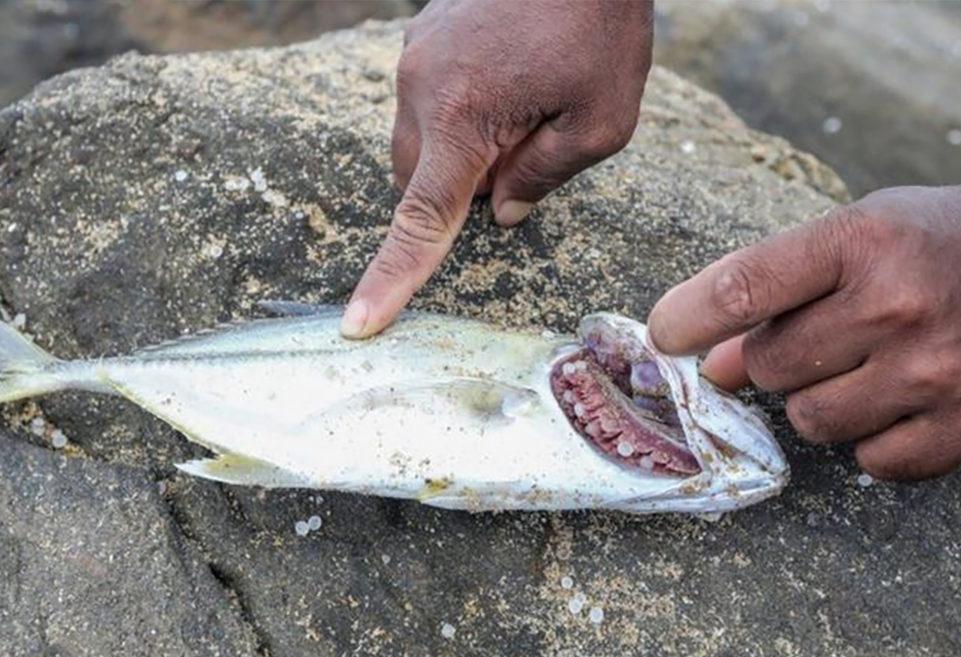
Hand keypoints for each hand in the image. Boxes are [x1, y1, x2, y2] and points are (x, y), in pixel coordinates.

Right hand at [341, 0, 653, 337]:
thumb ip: (545, 176)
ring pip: (421, 138)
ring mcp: (415, 55)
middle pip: (419, 179)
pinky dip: (460, 108)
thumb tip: (500, 211)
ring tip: (525, 99)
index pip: (421, 220)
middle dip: (463, 185)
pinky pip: (428, 96)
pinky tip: (511, 73)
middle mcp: (420, 87)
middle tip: (529, 145)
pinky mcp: (422, 34)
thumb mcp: (601, 120)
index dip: (391, 279)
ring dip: (462, 144)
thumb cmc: (599, 25)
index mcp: (461, 118)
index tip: (359, 323)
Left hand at [648, 181, 960, 479]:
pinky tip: (900, 399)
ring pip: (809, 421)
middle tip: (817, 337)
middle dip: (771, 358)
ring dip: (817, 401)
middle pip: (766, 366)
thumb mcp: (856, 233)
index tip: (664, 336)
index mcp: (862, 242)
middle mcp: (898, 305)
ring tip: (863, 364)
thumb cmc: (937, 243)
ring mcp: (938, 371)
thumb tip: (709, 363)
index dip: (685, 319)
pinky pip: (871, 461)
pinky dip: (872, 438)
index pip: (742, 289)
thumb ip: (776, 290)